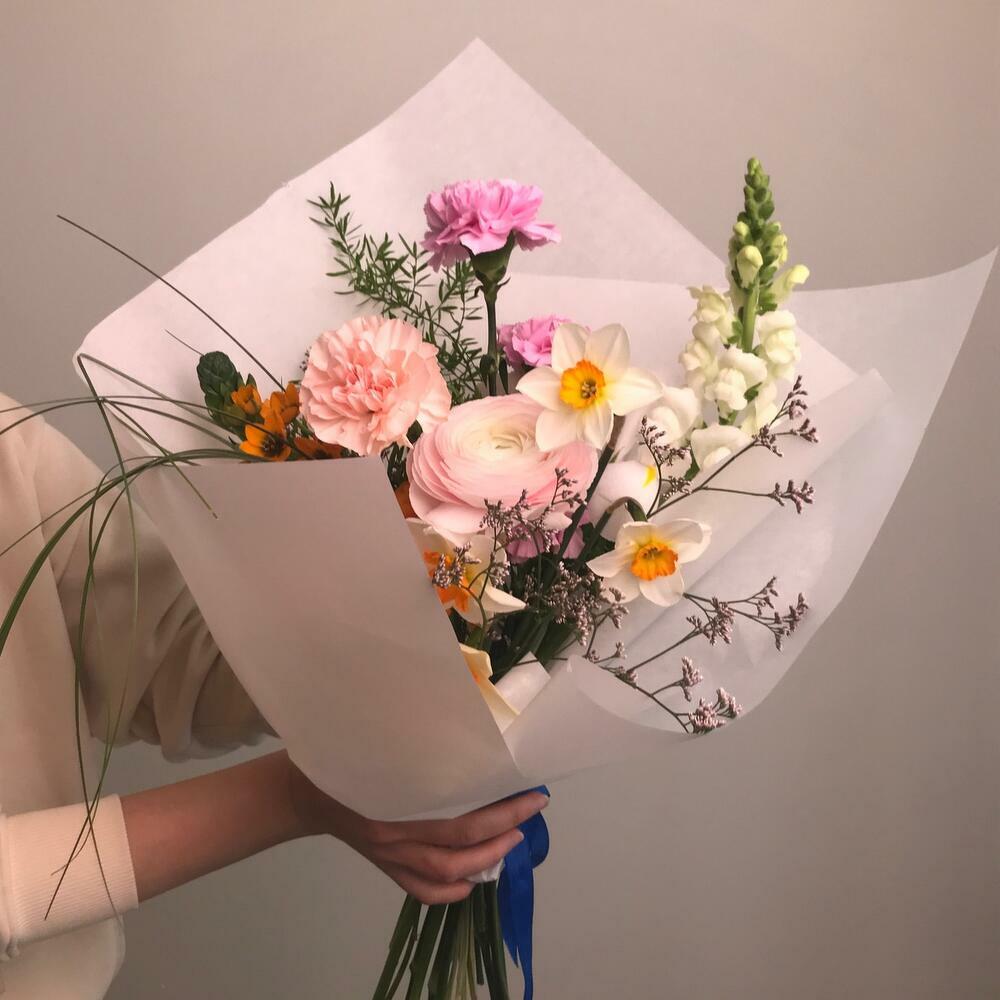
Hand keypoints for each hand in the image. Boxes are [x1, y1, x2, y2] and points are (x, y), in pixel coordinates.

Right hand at [286, 758, 547, 904]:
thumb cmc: (344, 752)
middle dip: (502, 830)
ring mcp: (389, 854)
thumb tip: (465, 723)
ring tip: (512, 839)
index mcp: (393, 800)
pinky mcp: (384, 866)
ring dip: (484, 860)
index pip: (459, 815)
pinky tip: (472, 882)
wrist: (301, 791)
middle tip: (532, 808)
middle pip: (458, 844)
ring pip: (443, 873)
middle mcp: (393, 833)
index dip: (501, 809)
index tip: (531, 790)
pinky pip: (420, 890)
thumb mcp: (378, 738)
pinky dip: (450, 892)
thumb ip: (417, 739)